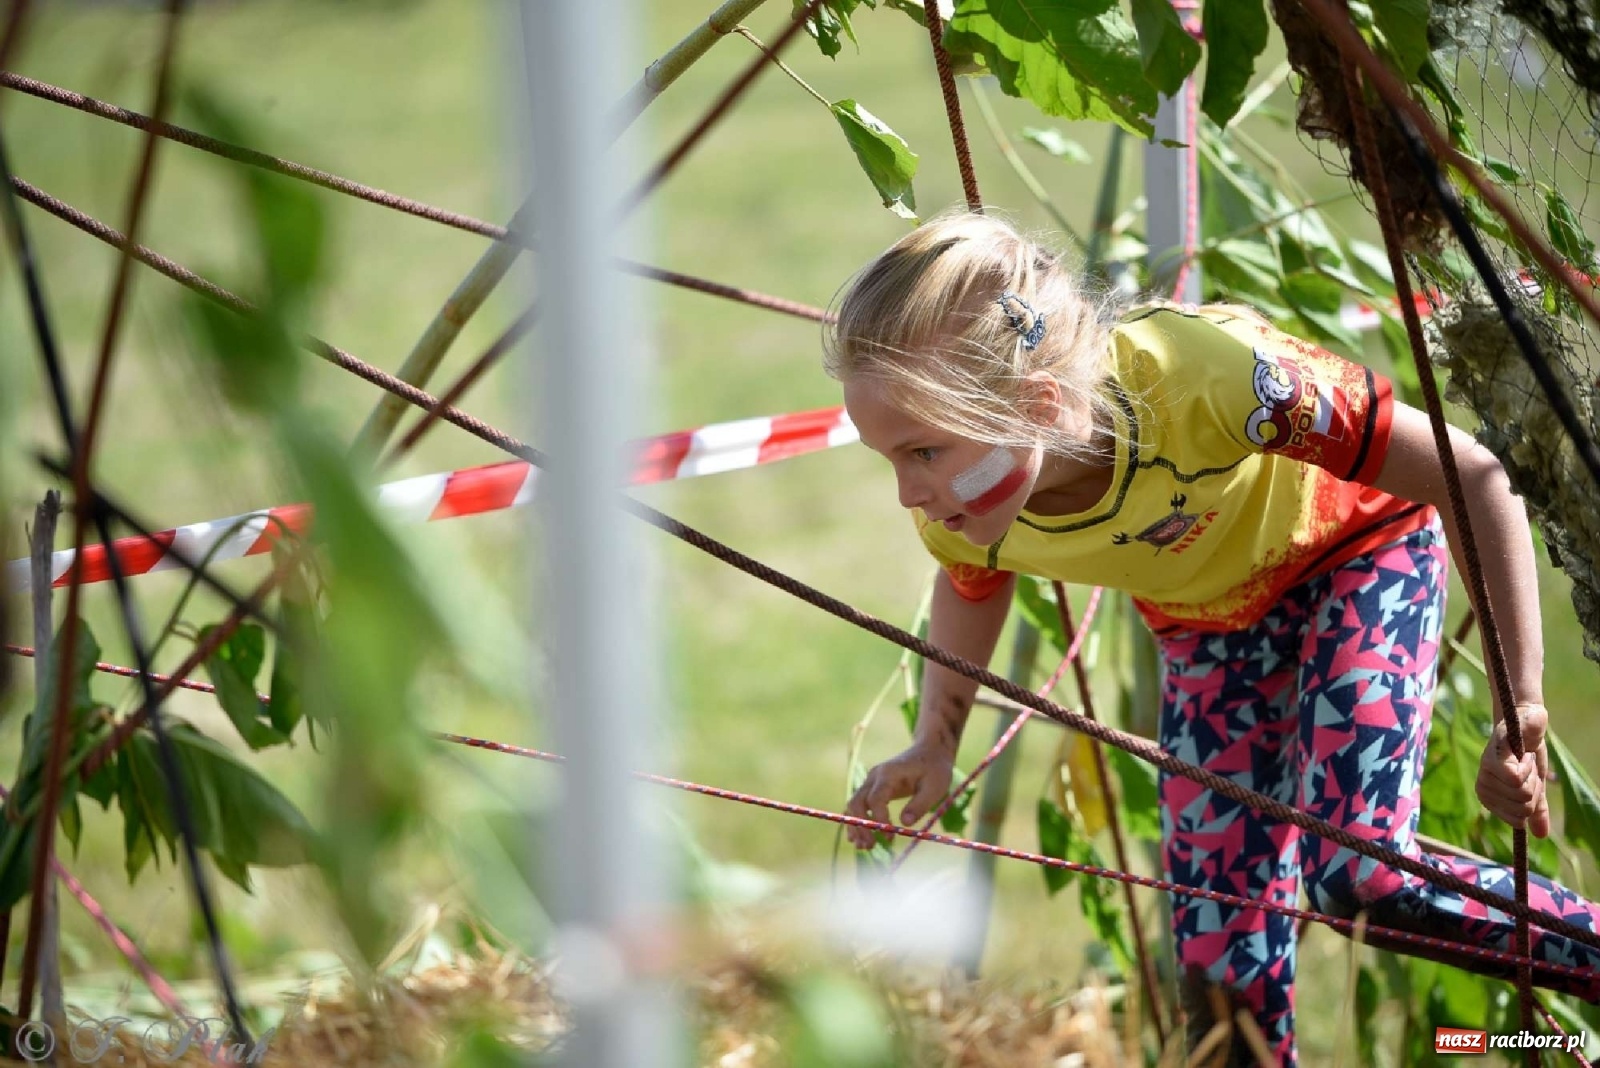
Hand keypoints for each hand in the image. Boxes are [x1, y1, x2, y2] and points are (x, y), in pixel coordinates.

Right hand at [844, 743, 954, 848]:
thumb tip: (904, 823)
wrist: (930, 751)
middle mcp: (874, 777)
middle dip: (861, 826)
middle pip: (857, 802)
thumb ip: (920, 804)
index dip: (880, 819)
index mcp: (889, 774)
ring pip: (854, 805)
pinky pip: (859, 806)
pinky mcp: (873, 788)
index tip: (890, 837)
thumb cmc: (935, 769)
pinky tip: (861, 839)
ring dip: (856, 826)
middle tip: (871, 846)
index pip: (876, 799)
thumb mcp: (935, 787)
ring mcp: (871, 782)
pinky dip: (858, 821)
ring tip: (865, 847)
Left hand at [1477, 703, 1551, 837]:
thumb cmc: (1527, 753)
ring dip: (1532, 774)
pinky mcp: (1492, 757)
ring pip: (1521, 793)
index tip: (1529, 783)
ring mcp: (1486, 772)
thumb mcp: (1534, 784)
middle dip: (1534, 788)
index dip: (1531, 802)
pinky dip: (1528, 766)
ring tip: (1523, 759)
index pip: (1518, 819)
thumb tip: (1540, 835)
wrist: (1525, 722)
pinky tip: (1523, 754)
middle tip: (1527, 768)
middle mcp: (1483, 786)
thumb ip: (1536, 808)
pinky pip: (1515, 778)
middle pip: (1522, 808)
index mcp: (1489, 797)